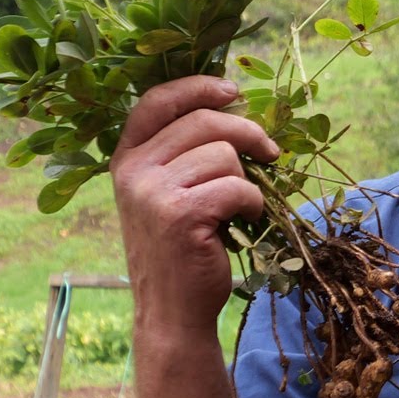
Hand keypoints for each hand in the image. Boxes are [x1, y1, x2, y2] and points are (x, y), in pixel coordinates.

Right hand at [111, 76, 279, 334]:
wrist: (172, 310)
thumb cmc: (182, 247)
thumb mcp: (170, 193)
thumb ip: (185, 152)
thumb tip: (234, 106)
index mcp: (127, 158)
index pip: (156, 100)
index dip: (197, 87)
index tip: (232, 90)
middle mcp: (132, 170)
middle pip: (204, 121)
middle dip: (248, 133)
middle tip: (271, 153)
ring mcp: (152, 192)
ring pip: (225, 154)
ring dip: (247, 179)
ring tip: (238, 206)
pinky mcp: (180, 214)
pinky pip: (237, 186)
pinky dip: (253, 202)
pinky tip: (245, 220)